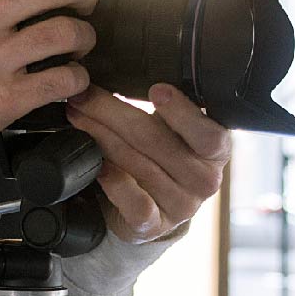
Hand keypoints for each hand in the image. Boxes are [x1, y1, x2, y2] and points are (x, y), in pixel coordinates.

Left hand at [63, 84, 228, 242]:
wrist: (150, 205)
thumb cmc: (161, 156)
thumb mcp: (173, 129)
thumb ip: (167, 106)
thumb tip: (125, 69)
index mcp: (216, 150)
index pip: (209, 134)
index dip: (182, 112)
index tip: (156, 90)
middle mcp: (205, 180)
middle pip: (158, 142)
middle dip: (113, 112)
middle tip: (83, 94)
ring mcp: (181, 206)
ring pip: (140, 167)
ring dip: (102, 137)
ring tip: (78, 117)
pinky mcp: (154, 225)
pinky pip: (134, 202)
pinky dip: (113, 181)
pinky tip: (98, 165)